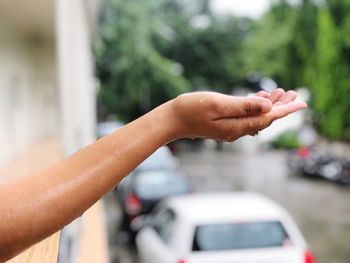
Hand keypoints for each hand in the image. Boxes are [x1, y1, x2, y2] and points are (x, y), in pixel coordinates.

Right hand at [169, 89, 305, 141]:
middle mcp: (236, 130)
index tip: (302, 103)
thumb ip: (244, 106)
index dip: (286, 109)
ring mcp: (230, 128)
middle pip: (265, 118)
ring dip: (269, 105)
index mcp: (237, 126)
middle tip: (294, 93)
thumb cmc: (191, 109)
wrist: (172, 120)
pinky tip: (259, 98)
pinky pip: (245, 116)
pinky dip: (255, 106)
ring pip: (256, 117)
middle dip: (280, 106)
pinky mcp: (224, 125)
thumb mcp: (218, 104)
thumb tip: (269, 107)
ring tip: (281, 93)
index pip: (268, 117)